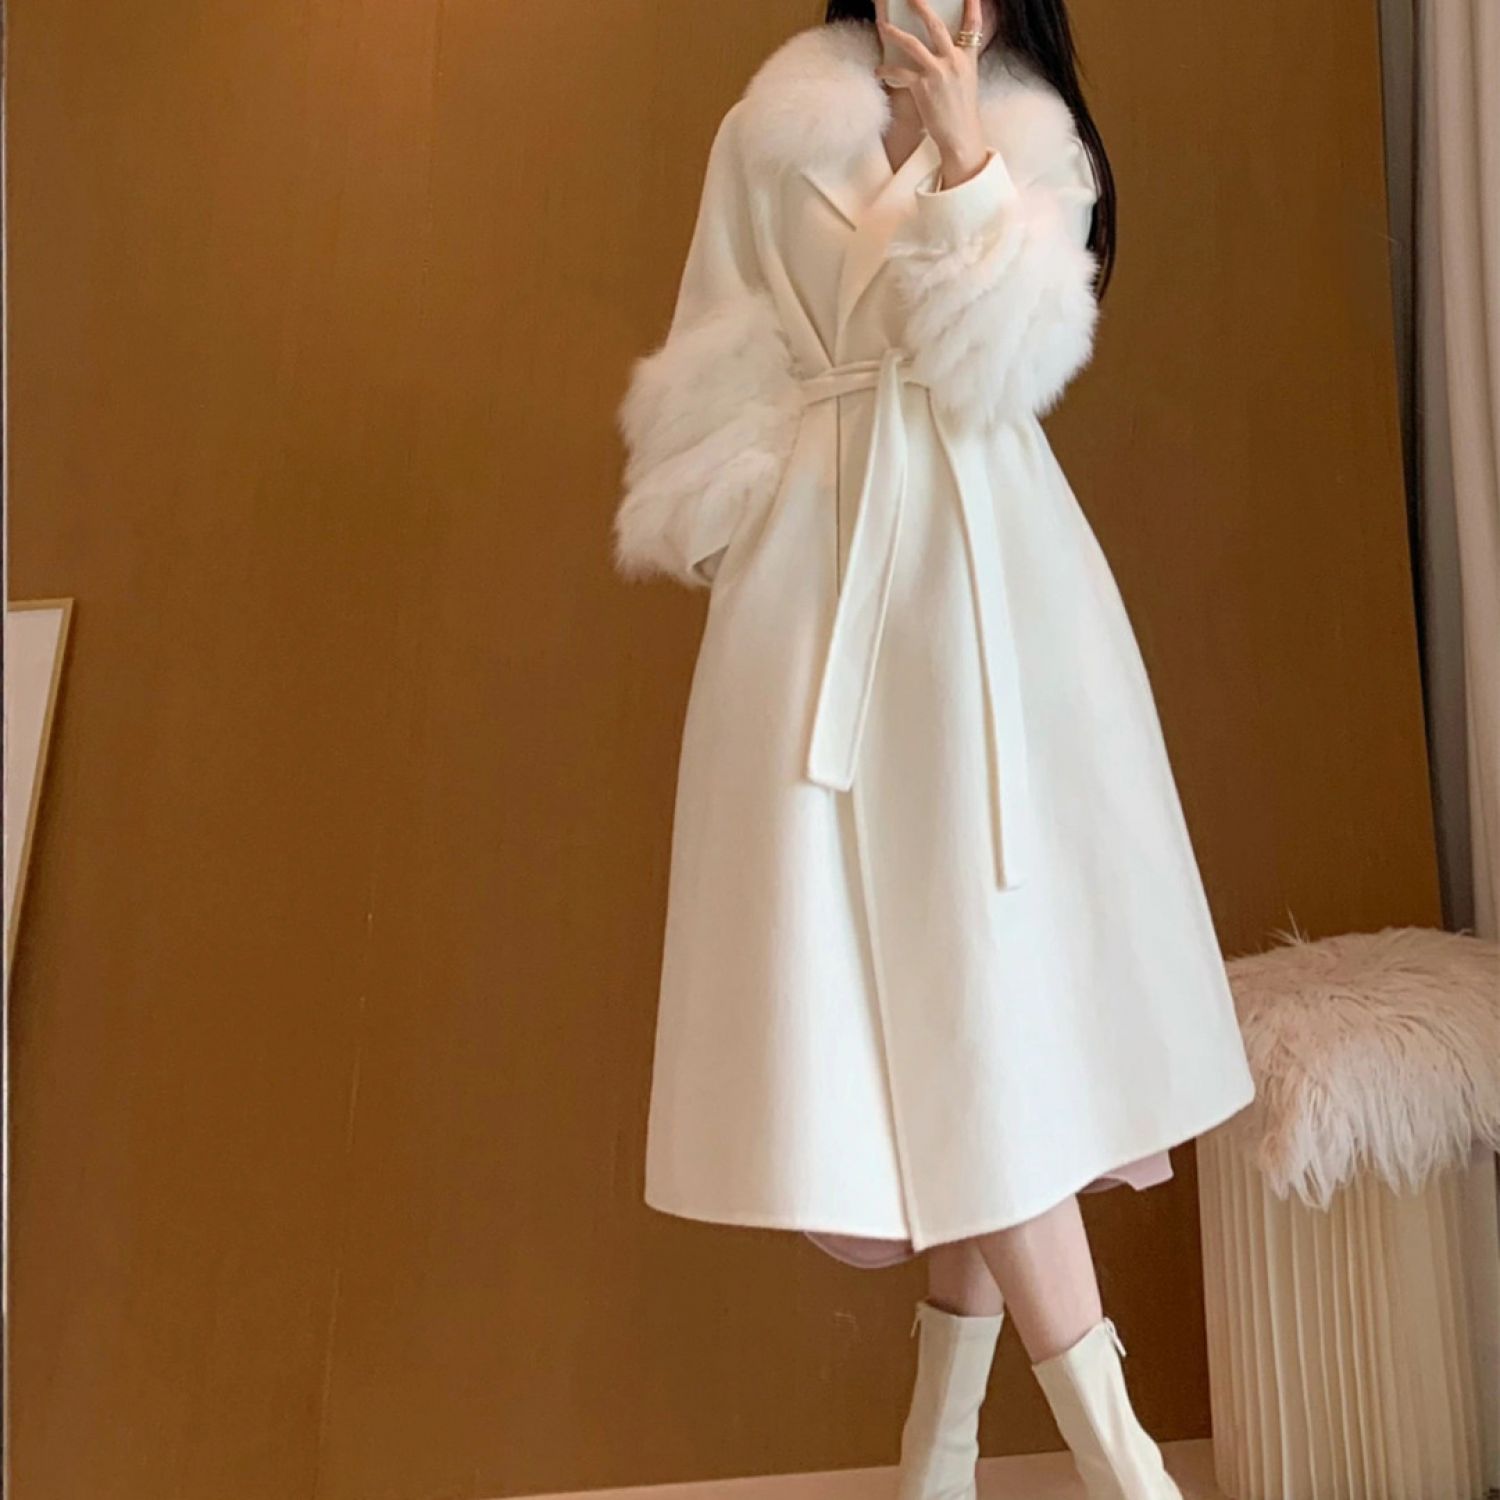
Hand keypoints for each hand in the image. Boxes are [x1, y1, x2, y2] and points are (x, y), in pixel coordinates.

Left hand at [874, 0, 990, 186]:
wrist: (961, 136)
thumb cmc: (961, 111)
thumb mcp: (966, 81)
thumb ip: (956, 62)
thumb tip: (942, 51)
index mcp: (967, 58)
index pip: (973, 24)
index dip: (972, 5)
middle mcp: (954, 61)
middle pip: (936, 26)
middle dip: (921, 7)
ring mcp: (938, 73)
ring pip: (912, 44)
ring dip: (894, 33)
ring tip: (882, 26)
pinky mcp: (923, 87)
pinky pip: (900, 72)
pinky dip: (886, 71)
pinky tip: (878, 71)